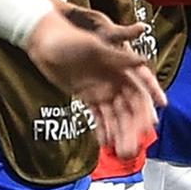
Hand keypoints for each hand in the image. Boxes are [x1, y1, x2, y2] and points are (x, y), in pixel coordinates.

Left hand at [26, 5, 160, 155]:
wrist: (43, 40)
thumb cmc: (69, 37)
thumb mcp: (94, 46)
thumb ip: (118, 56)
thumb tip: (143, 61)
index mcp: (121, 68)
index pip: (139, 94)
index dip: (145, 112)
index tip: (147, 129)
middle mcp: (114, 81)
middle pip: (128, 110)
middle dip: (131, 130)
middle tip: (130, 149)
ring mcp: (100, 89)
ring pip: (114, 116)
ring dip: (119, 133)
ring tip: (121, 152)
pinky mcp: (86, 95)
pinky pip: (97, 115)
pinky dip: (102, 128)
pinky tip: (105, 143)